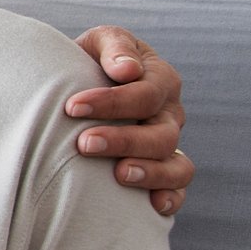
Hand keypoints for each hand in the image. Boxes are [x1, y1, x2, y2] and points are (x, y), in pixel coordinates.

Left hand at [68, 27, 191, 216]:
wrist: (74, 88)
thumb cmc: (85, 61)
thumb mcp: (97, 43)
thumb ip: (114, 48)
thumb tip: (127, 71)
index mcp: (158, 79)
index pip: (146, 93)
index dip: (112, 102)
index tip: (72, 107)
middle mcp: (168, 114)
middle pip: (161, 134)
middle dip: (124, 140)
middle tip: (84, 143)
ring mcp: (168, 144)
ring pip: (177, 165)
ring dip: (150, 172)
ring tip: (118, 175)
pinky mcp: (162, 170)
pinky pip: (178, 189)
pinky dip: (171, 198)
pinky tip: (152, 206)